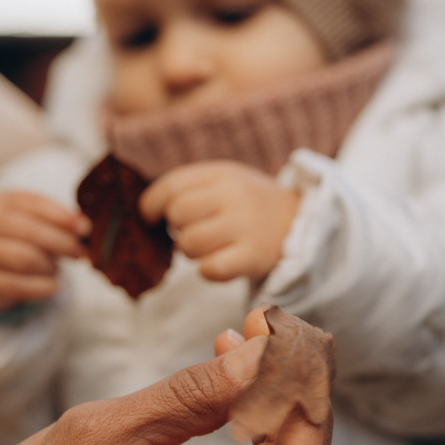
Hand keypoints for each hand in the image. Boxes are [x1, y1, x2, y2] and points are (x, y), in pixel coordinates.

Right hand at [0, 190, 91, 310]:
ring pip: (21, 258)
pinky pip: (14, 285)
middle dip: (60, 242)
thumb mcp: (32, 222)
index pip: (33, 204)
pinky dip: (40, 287)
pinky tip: (52, 286)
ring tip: (57, 269)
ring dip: (48, 265)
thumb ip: (56, 222)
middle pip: (27, 231)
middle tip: (80, 253)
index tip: (85, 228)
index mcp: (0, 203)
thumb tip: (83, 227)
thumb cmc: (16, 240)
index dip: (61, 216)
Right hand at [0, 321, 331, 444]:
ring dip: (270, 414)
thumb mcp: (96, 436)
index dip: (306, 410)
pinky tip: (230, 392)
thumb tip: (260, 355)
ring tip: (245, 342)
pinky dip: (248, 442)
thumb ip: (187, 399)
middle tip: (271, 327)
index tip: (292, 342)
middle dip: (292, 399)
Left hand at [140, 161, 299, 281]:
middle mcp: (234, 196)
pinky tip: (218, 262)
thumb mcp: (224, 180)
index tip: (150, 215)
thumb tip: (146, 210)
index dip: (152, 203)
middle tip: (193, 229)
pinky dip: (207, 270)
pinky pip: (209, 269)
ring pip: (189, 244)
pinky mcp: (252, 257)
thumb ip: (188, 186)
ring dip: (190, 250)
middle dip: (177, 227)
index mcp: (222, 174)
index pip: (171, 186)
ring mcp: (244, 227)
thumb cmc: (247, 203)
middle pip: (178, 215)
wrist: (298, 222)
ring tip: (208, 246)